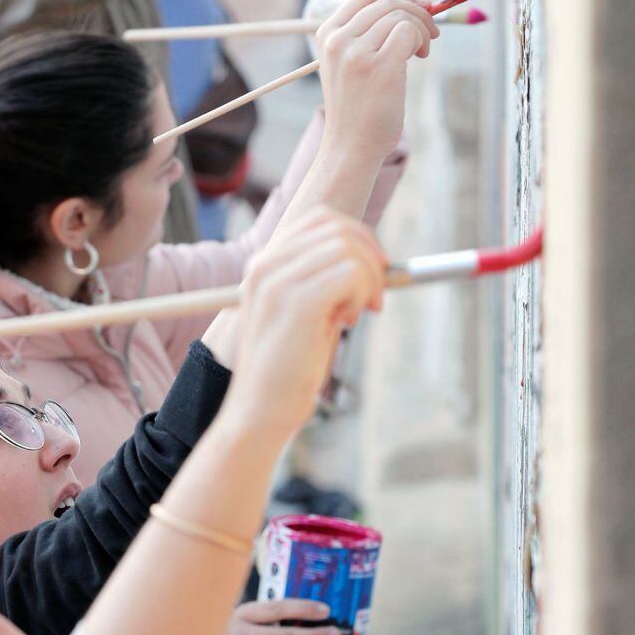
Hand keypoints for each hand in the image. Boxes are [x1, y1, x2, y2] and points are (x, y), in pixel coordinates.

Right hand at [220, 205, 385, 436]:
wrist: (259, 413)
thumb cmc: (287, 372)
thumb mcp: (306, 317)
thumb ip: (327, 284)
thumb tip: (374, 260)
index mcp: (263, 267)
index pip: (321, 221)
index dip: (358, 239)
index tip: (373, 275)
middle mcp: (265, 267)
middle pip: (338, 228)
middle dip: (370, 258)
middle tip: (374, 300)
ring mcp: (277, 281)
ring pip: (348, 248)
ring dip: (369, 280)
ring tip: (356, 316)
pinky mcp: (297, 302)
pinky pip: (351, 272)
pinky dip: (363, 293)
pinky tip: (348, 322)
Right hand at [315, 0, 438, 162]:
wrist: (350, 148)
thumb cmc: (357, 109)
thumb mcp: (350, 64)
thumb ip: (368, 34)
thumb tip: (417, 2)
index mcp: (327, 35)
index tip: (417, 9)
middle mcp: (337, 40)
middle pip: (387, 2)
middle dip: (416, 12)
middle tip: (430, 32)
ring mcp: (356, 52)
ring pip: (401, 15)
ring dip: (422, 28)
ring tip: (422, 51)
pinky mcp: (378, 65)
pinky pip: (410, 31)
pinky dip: (422, 39)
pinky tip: (421, 56)